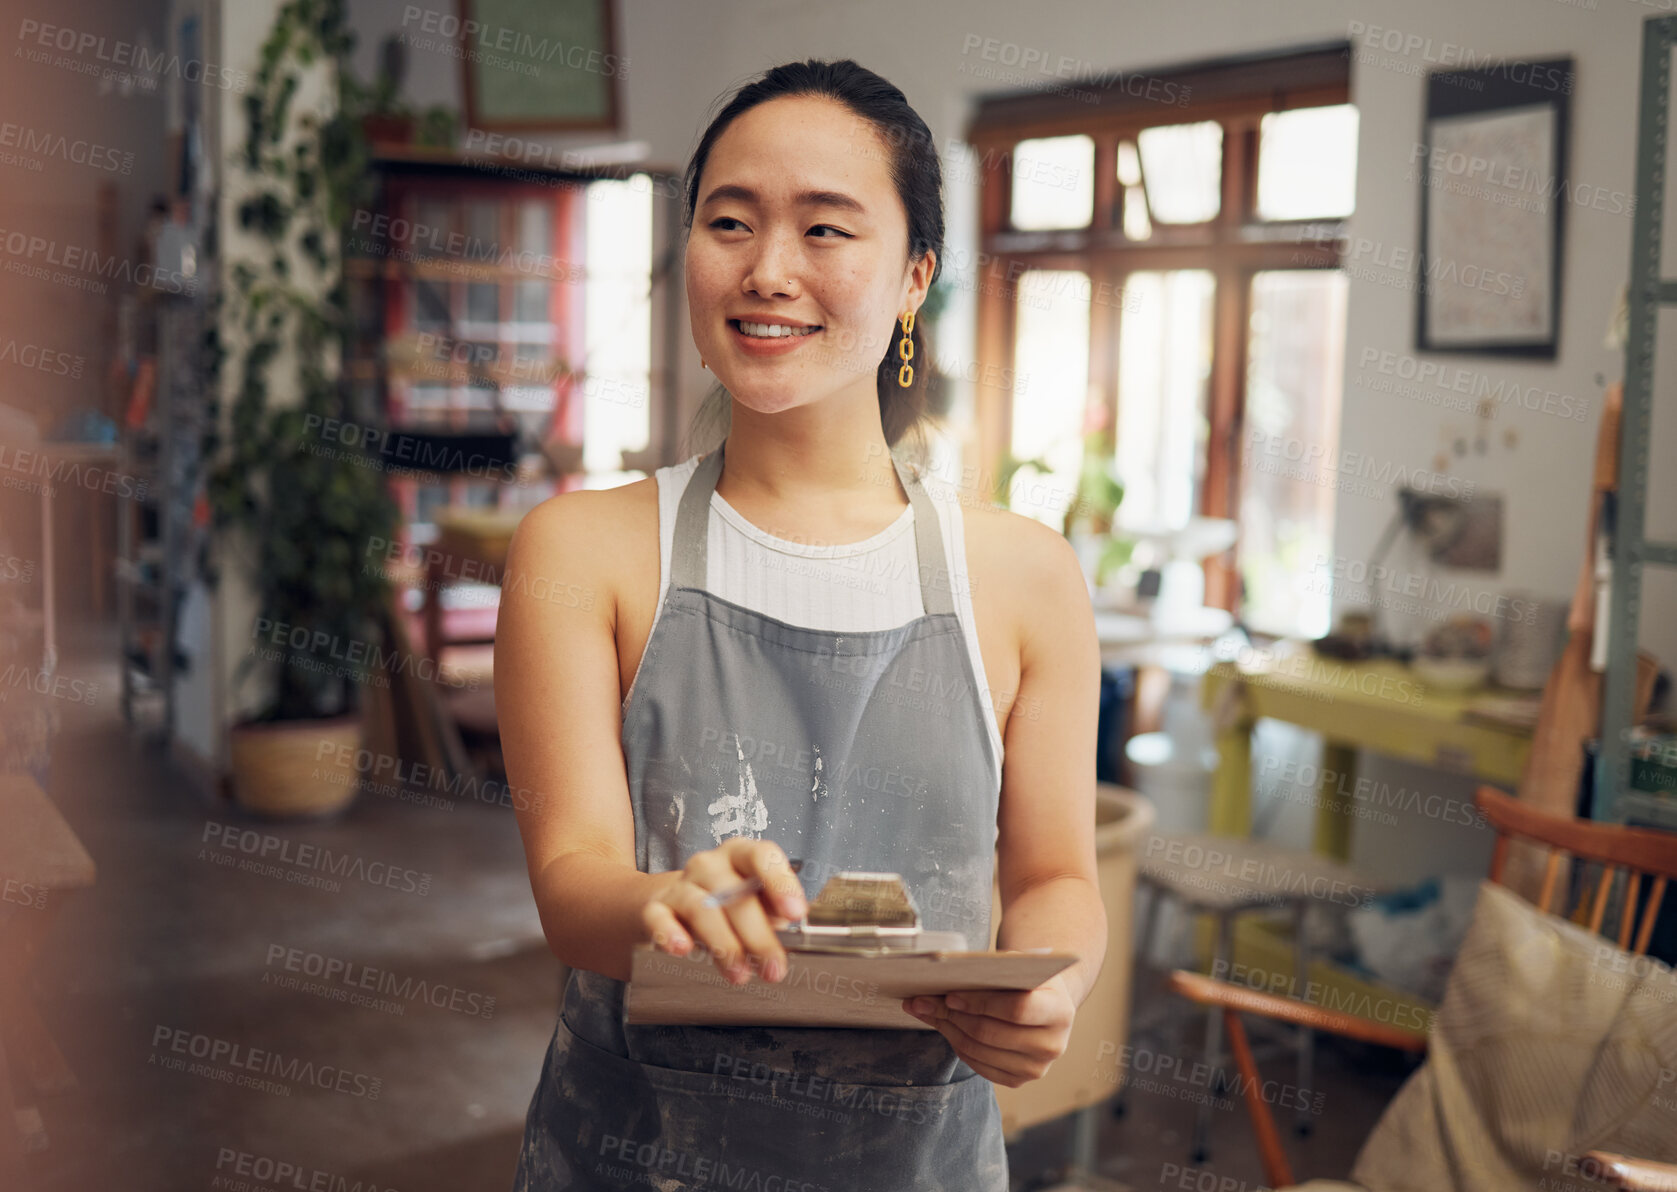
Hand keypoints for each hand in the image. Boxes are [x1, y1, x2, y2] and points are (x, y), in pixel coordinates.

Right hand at [640, 838, 805, 985]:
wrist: (670, 904)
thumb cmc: (725, 904)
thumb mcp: (754, 903)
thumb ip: (774, 912)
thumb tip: (794, 929)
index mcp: (741, 855)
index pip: (762, 856)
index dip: (780, 883)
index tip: (795, 913)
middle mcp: (709, 864)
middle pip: (735, 894)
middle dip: (758, 936)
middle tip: (773, 968)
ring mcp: (680, 885)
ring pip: (702, 909)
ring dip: (724, 945)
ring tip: (740, 974)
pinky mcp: (655, 908)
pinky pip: (659, 918)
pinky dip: (670, 933)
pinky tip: (682, 949)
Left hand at [902, 970, 1075, 1086]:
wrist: (1045, 1003)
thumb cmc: (1027, 980)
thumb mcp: (1017, 968)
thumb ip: (989, 971)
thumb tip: (943, 975)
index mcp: (1059, 1011)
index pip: (1017, 1009)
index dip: (981, 1003)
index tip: (950, 994)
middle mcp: (1052, 1045)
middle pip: (992, 1034)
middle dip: (953, 1015)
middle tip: (924, 1000)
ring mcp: (1036, 1068)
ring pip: (979, 1051)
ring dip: (948, 1028)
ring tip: (926, 1009)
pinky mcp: (1018, 1080)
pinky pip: (978, 1065)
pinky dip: (956, 1044)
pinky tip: (944, 1026)